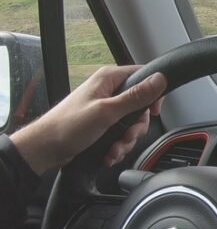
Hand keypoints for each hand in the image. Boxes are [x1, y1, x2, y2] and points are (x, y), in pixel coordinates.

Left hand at [10, 66, 166, 173]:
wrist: (45, 148)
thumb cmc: (67, 126)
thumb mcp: (107, 111)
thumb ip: (135, 97)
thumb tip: (159, 80)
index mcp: (109, 79)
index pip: (144, 76)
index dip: (153, 94)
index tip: (153, 111)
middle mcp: (109, 90)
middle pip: (140, 106)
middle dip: (135, 127)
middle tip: (127, 136)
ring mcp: (105, 107)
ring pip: (131, 123)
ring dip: (126, 140)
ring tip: (113, 149)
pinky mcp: (102, 123)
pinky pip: (121, 133)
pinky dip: (118, 145)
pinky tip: (109, 152)